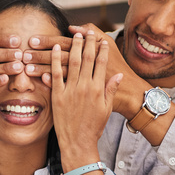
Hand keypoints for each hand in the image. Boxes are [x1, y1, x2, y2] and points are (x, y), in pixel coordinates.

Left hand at [50, 31, 122, 165]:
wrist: (78, 142)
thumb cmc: (94, 127)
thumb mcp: (106, 109)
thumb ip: (110, 90)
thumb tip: (118, 76)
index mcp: (98, 89)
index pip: (102, 63)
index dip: (102, 50)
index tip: (102, 39)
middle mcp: (85, 87)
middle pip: (88, 59)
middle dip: (88, 43)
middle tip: (88, 32)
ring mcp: (71, 90)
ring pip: (72, 63)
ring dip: (73, 47)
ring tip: (74, 35)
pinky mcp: (58, 95)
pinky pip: (56, 74)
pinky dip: (56, 60)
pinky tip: (56, 49)